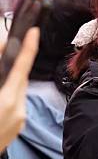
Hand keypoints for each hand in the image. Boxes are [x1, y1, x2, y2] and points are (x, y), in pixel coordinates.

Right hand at [0, 28, 39, 149]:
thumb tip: (2, 48)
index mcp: (6, 100)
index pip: (21, 67)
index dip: (29, 47)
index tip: (34, 31)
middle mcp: (18, 110)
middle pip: (20, 79)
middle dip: (14, 65)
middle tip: (8, 50)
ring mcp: (19, 120)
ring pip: (17, 92)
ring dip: (8, 82)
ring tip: (0, 74)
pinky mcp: (17, 127)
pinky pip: (15, 104)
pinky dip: (7, 96)